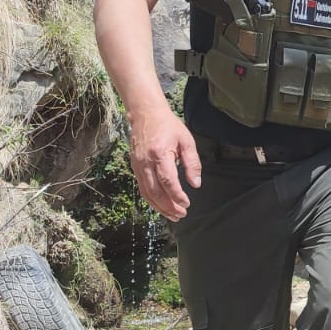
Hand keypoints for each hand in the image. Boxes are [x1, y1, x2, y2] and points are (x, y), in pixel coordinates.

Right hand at [129, 104, 200, 220]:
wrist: (145, 114)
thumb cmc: (168, 126)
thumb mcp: (187, 141)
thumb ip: (192, 163)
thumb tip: (196, 184)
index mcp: (160, 154)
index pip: (168, 181)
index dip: (177, 195)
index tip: (186, 204)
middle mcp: (145, 162)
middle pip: (155, 191)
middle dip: (169, 206)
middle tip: (182, 214)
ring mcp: (138, 166)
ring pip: (147, 193)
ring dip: (160, 207)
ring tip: (173, 215)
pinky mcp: (135, 167)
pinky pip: (142, 188)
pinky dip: (152, 200)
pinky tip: (162, 206)